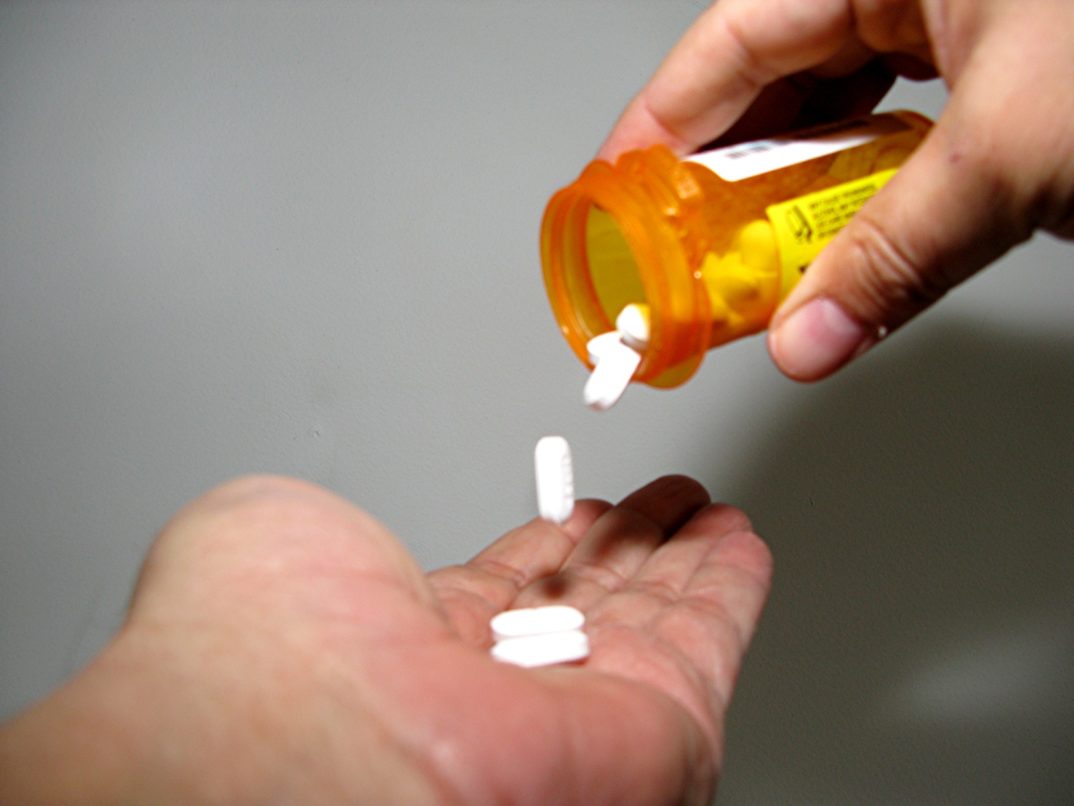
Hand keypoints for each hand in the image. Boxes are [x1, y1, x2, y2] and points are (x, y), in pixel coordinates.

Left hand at [0, 474, 770, 804]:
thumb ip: (332, 536)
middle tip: (663, 497)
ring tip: (707, 506)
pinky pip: (710, 642)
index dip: (550, 546)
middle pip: (588, 603)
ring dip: (687, 555)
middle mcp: (499, 693)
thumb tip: (347, 544)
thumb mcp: (279, 541)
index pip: (505, 592)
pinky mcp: (659, 733)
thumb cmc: (269, 653)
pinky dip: (730, 586)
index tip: (579, 512)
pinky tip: (739, 543)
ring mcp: (581, 716)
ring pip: (655, 618)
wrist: (326, 744)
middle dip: (630, 544)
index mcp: (409, 652)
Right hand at [601, 0, 1073, 379]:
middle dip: (722, 183)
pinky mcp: (989, 83)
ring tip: (746, 271)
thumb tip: (810, 340)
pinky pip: (890, 141)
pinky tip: (832, 249)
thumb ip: (896, 256)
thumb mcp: (1017, 152)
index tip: (616, 203)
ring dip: (788, 205)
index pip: (730, 41)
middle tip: (683, 263)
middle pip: (769, 85)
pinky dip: (858, 203)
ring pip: (828, 118)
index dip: (658, 127)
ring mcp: (949, 30)